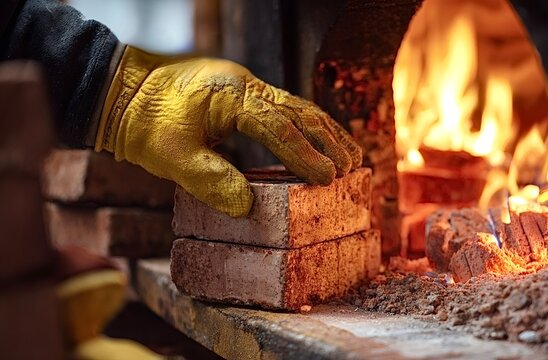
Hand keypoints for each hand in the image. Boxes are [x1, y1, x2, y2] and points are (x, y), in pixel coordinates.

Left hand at [95, 46, 361, 216]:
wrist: (122, 93)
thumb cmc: (145, 124)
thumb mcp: (171, 157)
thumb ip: (211, 180)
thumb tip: (248, 207)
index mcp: (230, 97)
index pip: (279, 127)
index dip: (306, 154)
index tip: (328, 177)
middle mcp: (244, 87)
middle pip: (299, 111)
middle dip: (329, 140)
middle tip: (351, 167)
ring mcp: (245, 87)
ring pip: (297, 107)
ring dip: (325, 131)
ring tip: (350, 155)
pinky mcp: (242, 95)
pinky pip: (284, 109)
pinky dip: (306, 128)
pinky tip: (319, 142)